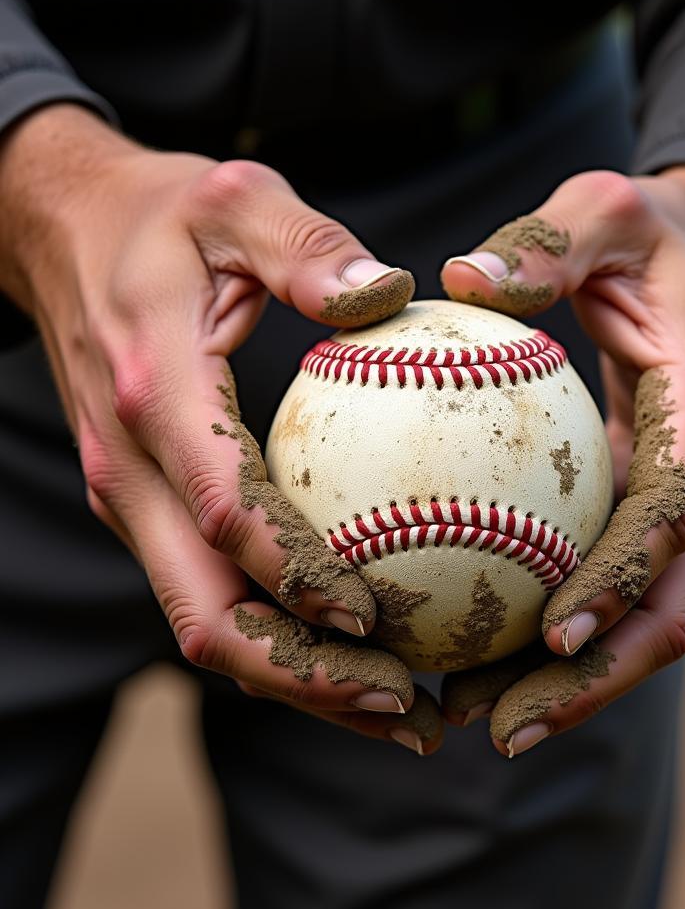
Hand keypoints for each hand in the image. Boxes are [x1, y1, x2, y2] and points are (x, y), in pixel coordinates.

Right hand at [0, 104, 440, 753]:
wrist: (57, 229)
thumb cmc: (160, 215)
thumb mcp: (236, 199)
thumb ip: (309, 247)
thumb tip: (395, 293)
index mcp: (155, 394)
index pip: (226, 514)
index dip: (298, 580)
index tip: (380, 620)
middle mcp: (131, 469)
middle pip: (207, 613)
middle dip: (303, 676)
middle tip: (403, 707)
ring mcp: (133, 497)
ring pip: (207, 622)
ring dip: (296, 678)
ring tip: (395, 709)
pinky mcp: (150, 505)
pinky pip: (212, 591)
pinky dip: (280, 637)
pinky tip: (353, 647)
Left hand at [439, 168, 684, 755]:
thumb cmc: (653, 235)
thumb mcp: (604, 211)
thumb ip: (544, 245)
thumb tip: (462, 282)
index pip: (671, 516)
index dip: (619, 584)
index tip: (548, 637)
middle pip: (672, 604)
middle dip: (595, 676)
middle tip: (501, 727)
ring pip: (654, 616)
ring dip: (581, 679)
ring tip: (487, 721)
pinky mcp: (675, 513)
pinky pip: (627, 588)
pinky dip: (574, 634)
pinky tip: (496, 660)